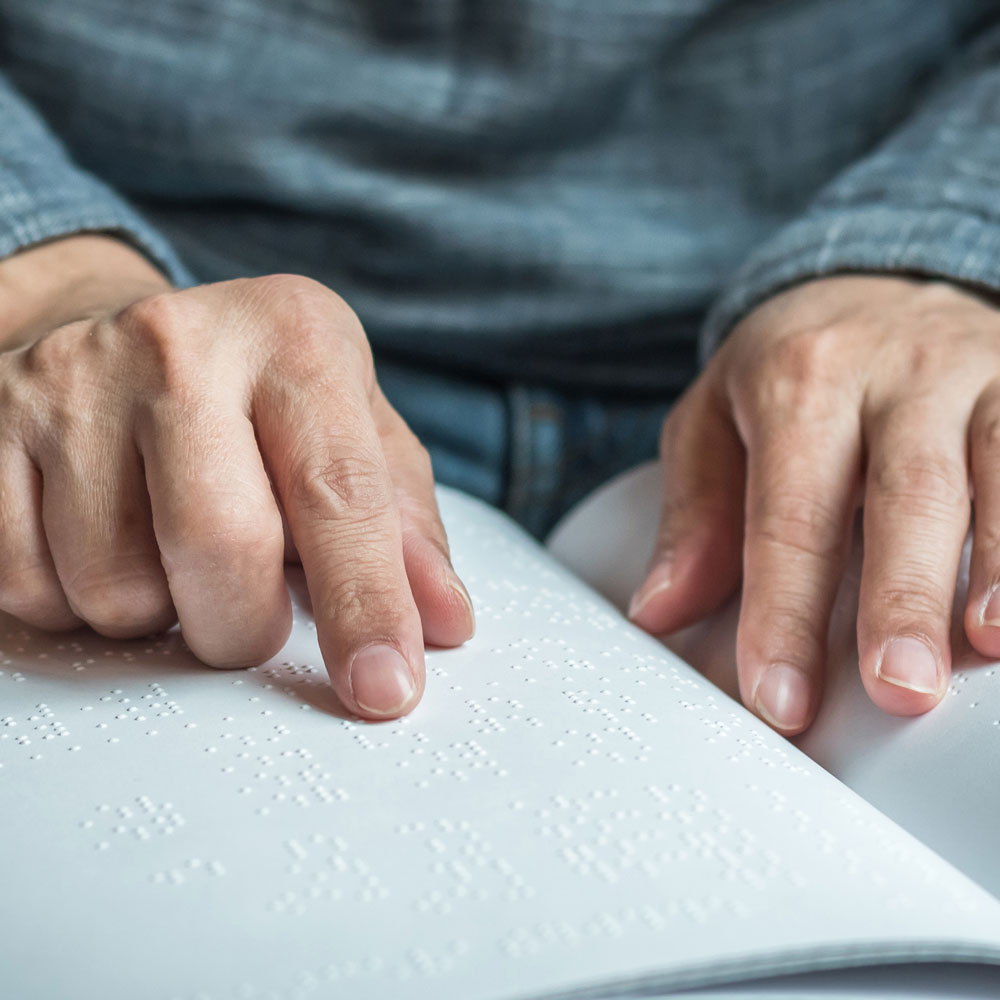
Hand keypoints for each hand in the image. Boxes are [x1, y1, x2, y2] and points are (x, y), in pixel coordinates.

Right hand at [0, 238, 473, 718]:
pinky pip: (26, 588)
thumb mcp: (353, 435)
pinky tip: (102, 544)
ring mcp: (69, 379)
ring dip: (158, 613)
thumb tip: (444, 623)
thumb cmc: (262, 405)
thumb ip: (403, 528)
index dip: (367, 606)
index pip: (342, 494)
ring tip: (169, 554)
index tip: (384, 690)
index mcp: (297, 339)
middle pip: (221, 548)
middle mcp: (180, 342)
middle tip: (246, 613)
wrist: (127, 336)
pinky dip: (77, 605)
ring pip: (115, 587)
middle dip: (243, 625)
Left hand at [629, 274, 999, 733]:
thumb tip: (659, 612)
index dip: (784, 611)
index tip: (780, 698)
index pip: (790, 514)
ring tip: (989, 647)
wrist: (875, 278)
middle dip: (901, 596)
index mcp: (800, 380)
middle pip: (906, 494)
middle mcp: (898, 371)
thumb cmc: (789, 365)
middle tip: (895, 688)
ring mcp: (983, 373)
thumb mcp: (714, 418)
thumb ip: (694, 516)